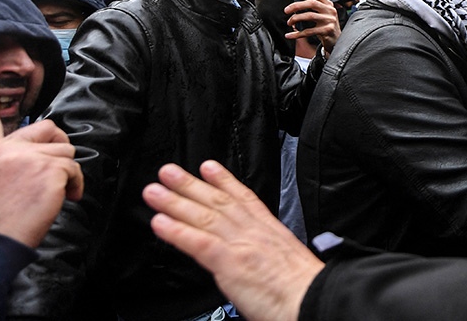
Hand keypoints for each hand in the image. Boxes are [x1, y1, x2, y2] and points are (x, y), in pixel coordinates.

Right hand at [0, 77, 82, 247]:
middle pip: (46, 129)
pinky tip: (65, 199)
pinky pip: (75, 168)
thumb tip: (37, 154)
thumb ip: (6, 162)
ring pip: (66, 151)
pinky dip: (76, 184)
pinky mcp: (48, 169)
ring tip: (55, 194)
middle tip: (58, 170)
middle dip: (60, 145)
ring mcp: (26, 158)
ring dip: (67, 173)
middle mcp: (3, 151)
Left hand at [143, 161, 323, 320]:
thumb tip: (253, 261)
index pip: (243, 198)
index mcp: (270, 231)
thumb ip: (266, 254)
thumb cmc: (303, 290)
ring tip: (154, 192)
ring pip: (203, 216)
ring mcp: (241, 243)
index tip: (209, 168)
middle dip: (190, 185)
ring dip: (175, 202)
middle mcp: (254, 231)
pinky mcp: (230, 261)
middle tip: (169, 171)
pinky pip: (198, 242)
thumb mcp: (287, 262)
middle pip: (218, 201)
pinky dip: (177, 231)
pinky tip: (160, 223)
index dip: (224, 181)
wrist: (312, 298)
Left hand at [285, 0, 340, 53]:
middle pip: (312, 3)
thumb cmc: (327, 26)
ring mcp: (329, 20)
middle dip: (297, 5)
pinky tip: (290, 35)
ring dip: (296, 19)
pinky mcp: (327, 30)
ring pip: (309, 16)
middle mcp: (330, 11)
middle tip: (287, 10)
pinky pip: (308, 31)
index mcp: (328, 4)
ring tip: (289, 22)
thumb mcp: (324, 14)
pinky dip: (297, 34)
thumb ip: (316, 5)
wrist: (336, 40)